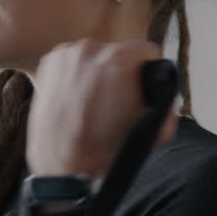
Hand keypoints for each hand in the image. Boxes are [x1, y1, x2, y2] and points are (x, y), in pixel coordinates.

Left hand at [25, 39, 178, 181]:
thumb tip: (167, 100)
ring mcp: (65, 55)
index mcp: (118, 59)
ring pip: (94, 56)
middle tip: (116, 101)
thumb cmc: (104, 150)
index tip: (143, 86)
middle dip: (121, 73)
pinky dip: (76, 75)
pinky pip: (72, 62)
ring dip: (97, 73)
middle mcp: (89, 49)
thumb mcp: (149, 131)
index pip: (147, 51)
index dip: (149, 71)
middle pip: (119, 53)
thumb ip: (167, 109)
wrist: (62, 165)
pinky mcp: (49, 63)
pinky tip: (76, 98)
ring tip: (93, 103)